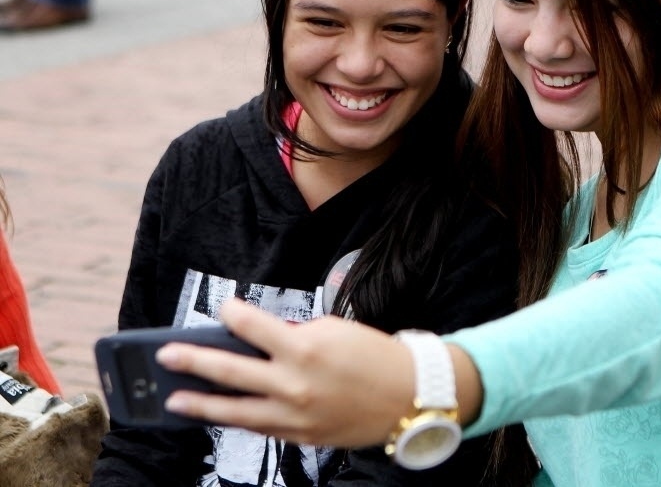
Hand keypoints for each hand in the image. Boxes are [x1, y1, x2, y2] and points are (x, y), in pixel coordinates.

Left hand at [155, 298, 413, 446]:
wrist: (409, 395)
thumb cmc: (375, 356)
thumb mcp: (335, 330)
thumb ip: (294, 335)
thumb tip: (261, 340)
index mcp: (303, 348)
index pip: (251, 326)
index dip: (231, 313)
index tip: (223, 308)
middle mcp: (292, 384)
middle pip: (229, 371)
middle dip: (193, 361)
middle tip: (165, 356)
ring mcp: (294, 415)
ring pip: (234, 411)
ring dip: (200, 404)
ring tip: (174, 400)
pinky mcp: (300, 437)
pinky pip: (259, 428)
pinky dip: (237, 420)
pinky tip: (220, 414)